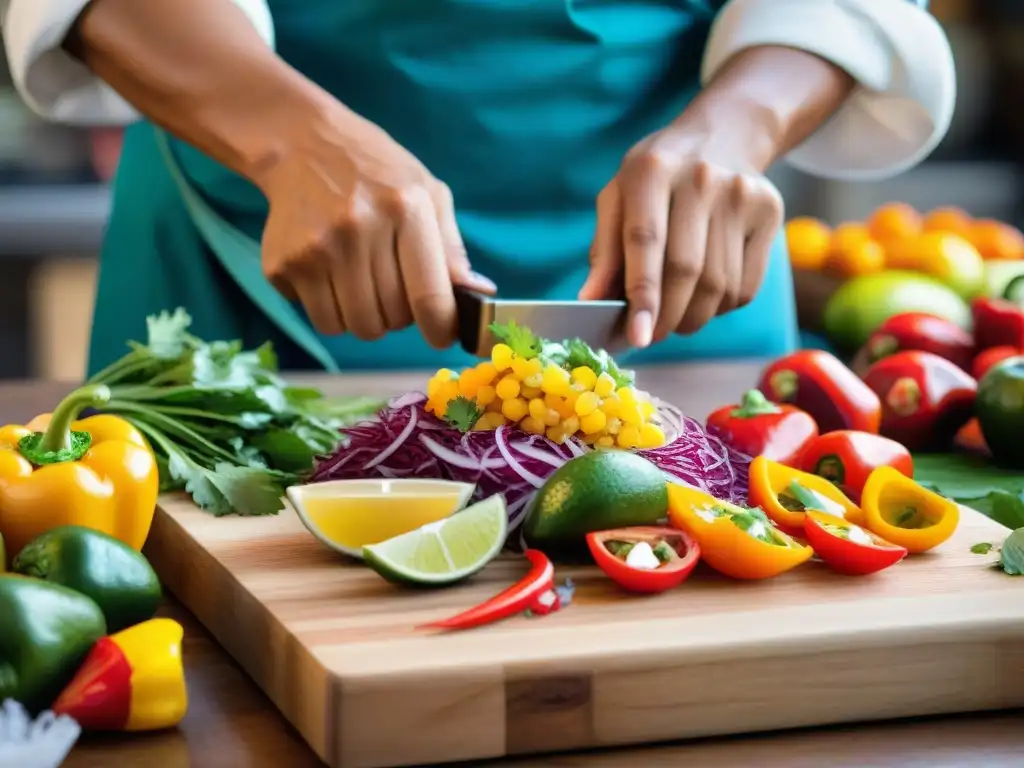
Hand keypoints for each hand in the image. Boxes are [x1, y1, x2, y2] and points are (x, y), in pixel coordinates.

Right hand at [258, 108, 494, 346]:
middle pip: (392, 319)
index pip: (429, 295)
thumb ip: (452, 248)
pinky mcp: (283, 263)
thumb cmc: (378, 173)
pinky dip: (331, 309)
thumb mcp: (427, 193)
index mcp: (405, 208)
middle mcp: (359, 228)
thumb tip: (478, 295)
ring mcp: (317, 247)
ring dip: (366, 316)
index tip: (441, 335)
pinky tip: (331, 273)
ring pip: (356, 327)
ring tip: (363, 281)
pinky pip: (321, 319)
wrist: (302, 143)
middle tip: (391, 284)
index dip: (440, 328)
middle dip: (399, 314)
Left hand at [580, 124, 783, 347]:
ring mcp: (742, 194)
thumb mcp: (619, 198)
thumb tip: (591, 301)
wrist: (724, 134)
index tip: (638, 337)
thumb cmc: (657, 177)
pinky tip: (705, 297)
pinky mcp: (770, 212)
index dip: (643, 296)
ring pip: (719, 286)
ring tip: (676, 317)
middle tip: (653, 335)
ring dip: (693, 317)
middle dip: (667, 317)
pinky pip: (746, 286)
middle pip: (687, 271)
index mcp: (652, 171)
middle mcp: (701, 179)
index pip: (646, 243)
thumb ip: (606, 251)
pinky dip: (721, 308)